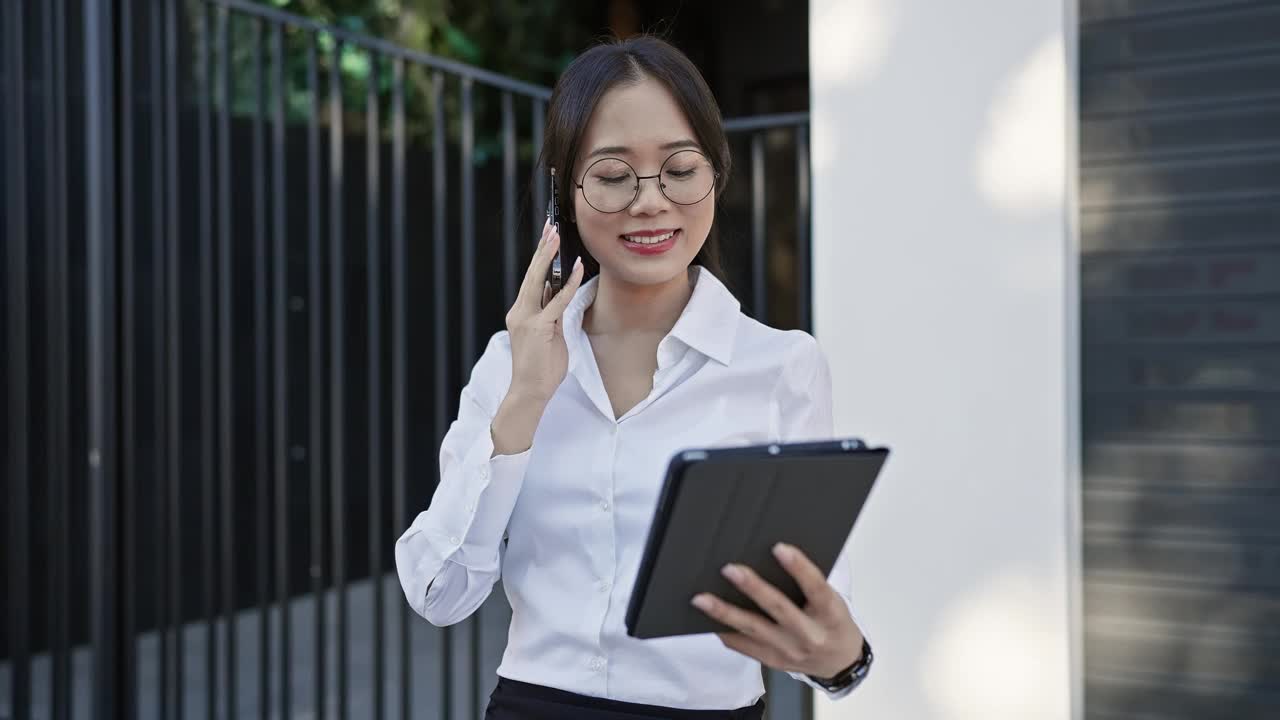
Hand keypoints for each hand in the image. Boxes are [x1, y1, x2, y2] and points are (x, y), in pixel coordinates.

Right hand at [505, 220, 584, 401]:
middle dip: (542, 248)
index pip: (531, 279)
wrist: (529, 391)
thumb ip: (551, 314)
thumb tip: (557, 294)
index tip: (547, 236)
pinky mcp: (539, 327)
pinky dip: (568, 284)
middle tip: (550, 225)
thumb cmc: (540, 368)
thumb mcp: (548, 335)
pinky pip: (557, 301)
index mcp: (520, 313)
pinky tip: (577, 268)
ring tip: (557, 236)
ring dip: (549, 257)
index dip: (539, 257)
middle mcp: (520, 312)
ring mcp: (527, 319)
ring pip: (538, 280)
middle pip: (531, 273)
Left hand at [691, 543, 863, 679]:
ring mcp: (789, 650)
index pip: (816, 588)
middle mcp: (809, 634)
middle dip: (753, 588)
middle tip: (729, 569)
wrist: (839, 663)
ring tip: (701, 598)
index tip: (779, 547)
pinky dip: (724, 630)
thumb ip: (808, 584)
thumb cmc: (833, 622)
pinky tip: (706, 618)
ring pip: (753, 629)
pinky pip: (743, 646)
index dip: (799, 568)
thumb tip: (773, 553)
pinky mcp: (772, 661)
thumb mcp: (832, 600)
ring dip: (725, 612)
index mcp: (830, 614)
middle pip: (779, 608)